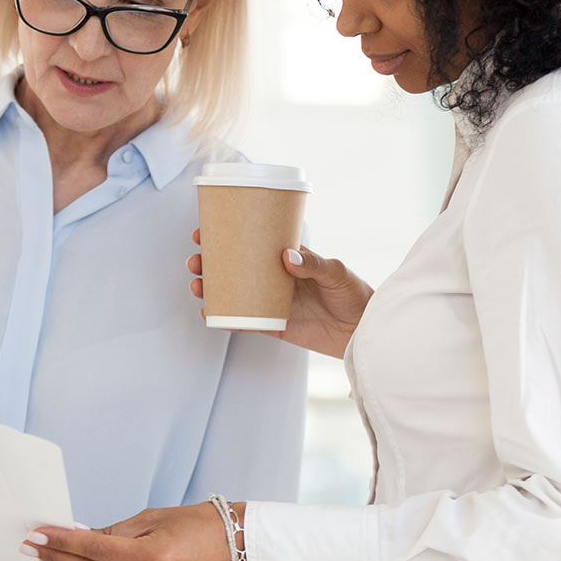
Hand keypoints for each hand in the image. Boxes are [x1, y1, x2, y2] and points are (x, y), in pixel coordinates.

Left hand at [25, 503, 237, 560]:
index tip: (40, 533)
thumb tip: (80, 535)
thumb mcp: (152, 518)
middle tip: (32, 547)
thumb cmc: (196, 523)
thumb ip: (114, 531)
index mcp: (154, 553)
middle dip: (58, 559)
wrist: (233, 542)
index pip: (95, 548)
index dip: (63, 541)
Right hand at [188, 228, 371, 358]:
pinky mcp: (274, 325)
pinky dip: (224, 318)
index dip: (227, 235)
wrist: (364, 330)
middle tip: (195, 260)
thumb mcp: (337, 273)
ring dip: (211, 288)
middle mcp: (275, 278)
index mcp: (287, 258)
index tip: (205, 231)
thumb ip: (315, 264)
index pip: (252, 242)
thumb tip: (287, 256)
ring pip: (233, 293)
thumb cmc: (355, 294)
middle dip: (209, 262)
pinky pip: (244, 321)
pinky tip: (209, 313)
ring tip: (197, 284)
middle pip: (234, 267)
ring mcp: (272, 302)